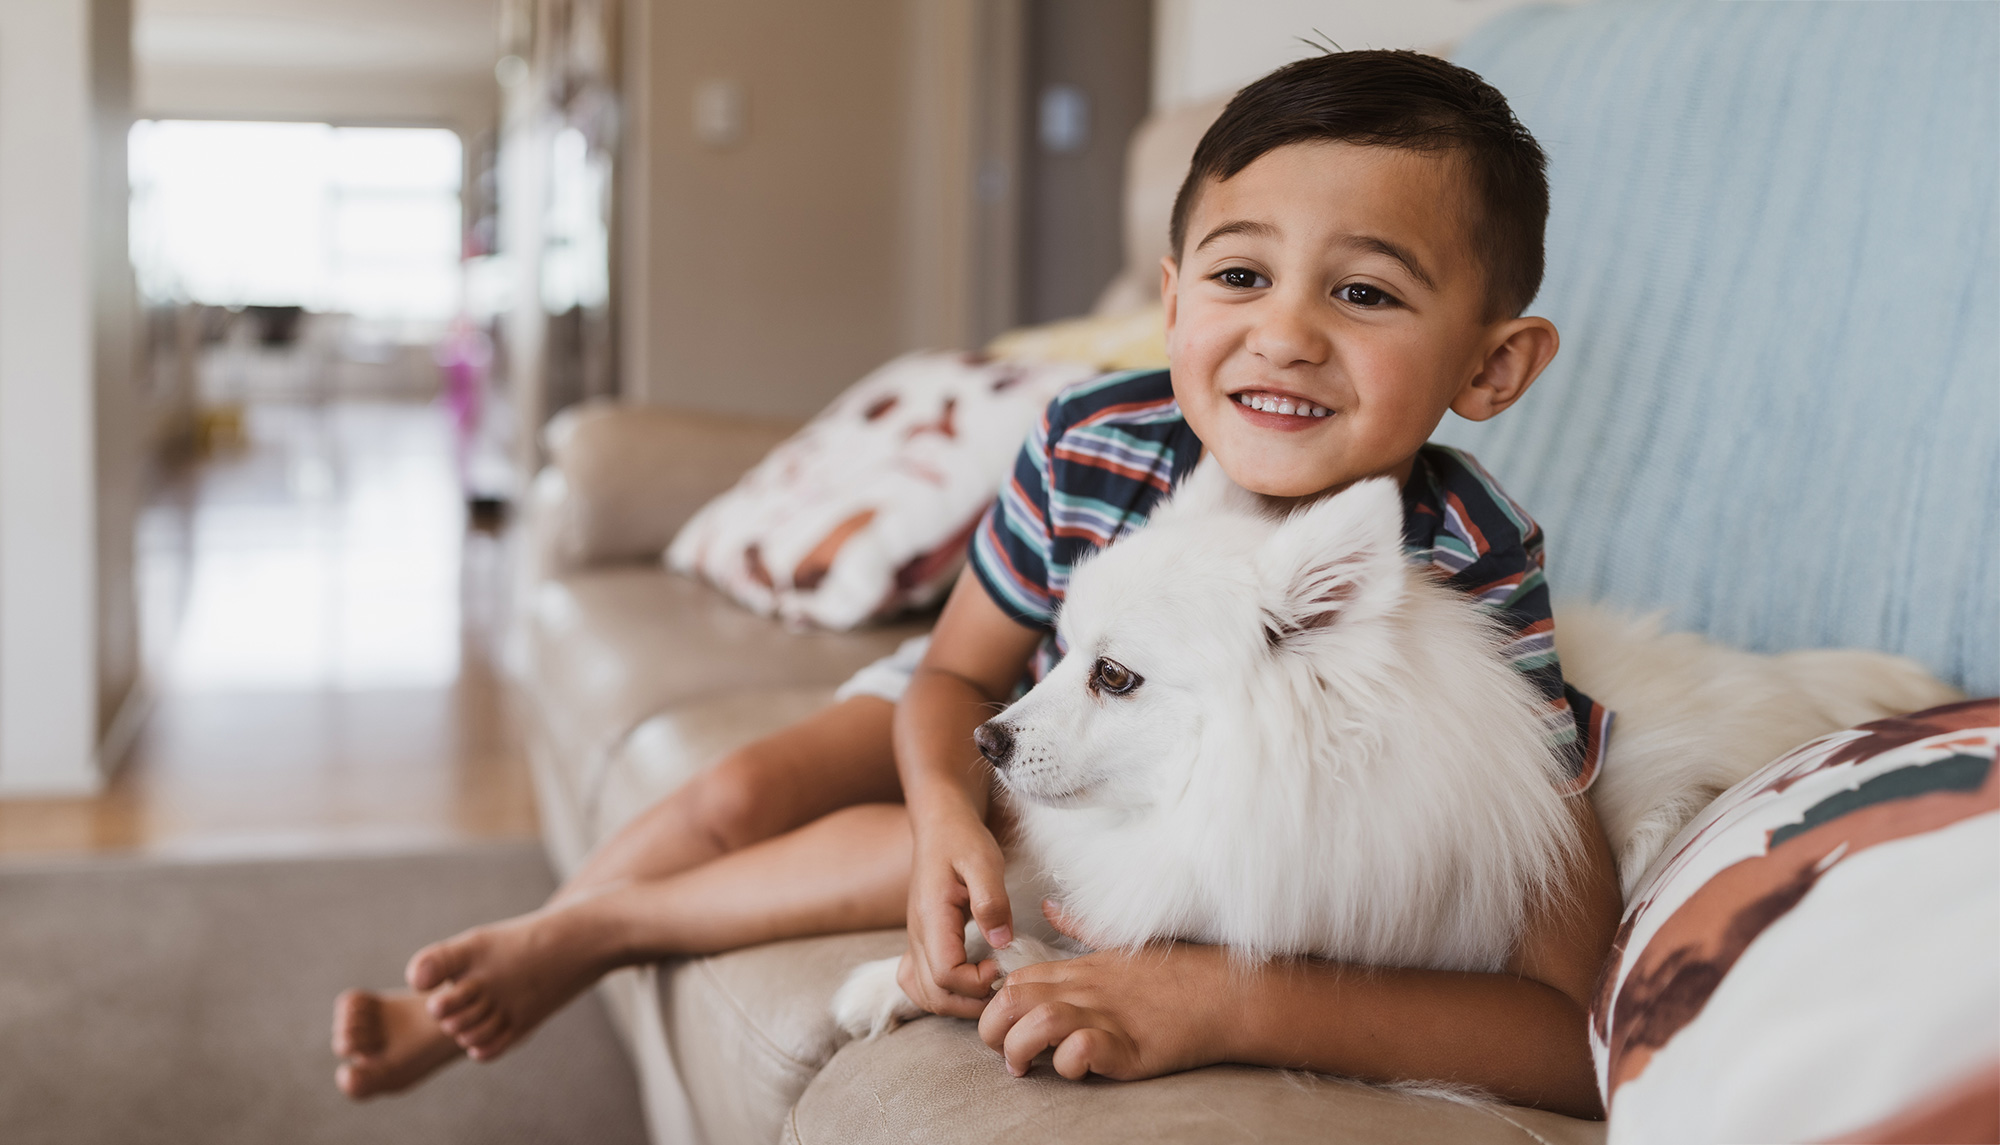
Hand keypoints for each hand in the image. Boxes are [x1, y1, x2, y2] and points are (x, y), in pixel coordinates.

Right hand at [899, 804, 1011, 1019]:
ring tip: (988, 986)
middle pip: (934, 995)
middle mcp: (917, 935)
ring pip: (924, 995)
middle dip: (971, 1002)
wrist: (940, 826)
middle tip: (1002, 984)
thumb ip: (992, 901)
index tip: (1002, 963)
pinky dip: (941, 994)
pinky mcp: (920, 942)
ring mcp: (915, 941)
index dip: (977, 981)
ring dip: (957, 1003)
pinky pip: (918, 983)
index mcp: (931, 917)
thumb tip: (1001, 942)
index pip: (946, 974)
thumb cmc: (963, 840)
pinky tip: (967, 982)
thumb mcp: (984, 862)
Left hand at [977, 903, 1232, 1079]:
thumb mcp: (1121, 942)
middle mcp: (1085, 990)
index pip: (1014, 980)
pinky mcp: (1129, 1047)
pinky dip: (1069, 1064)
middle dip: (992, 1030)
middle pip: (1009, 1000)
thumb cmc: (1177, 970)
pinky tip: (1077, 1067)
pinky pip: (1082, 1050)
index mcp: (1080, 969)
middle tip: (1006, 1052)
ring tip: (1028, 1067)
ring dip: (1020, 1050)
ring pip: (1036, 1024)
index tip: (1008, 1026)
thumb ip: (1080, 928)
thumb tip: (1050, 906)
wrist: (1228, 991)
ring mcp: (1106, 1017)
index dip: (999, 1005)